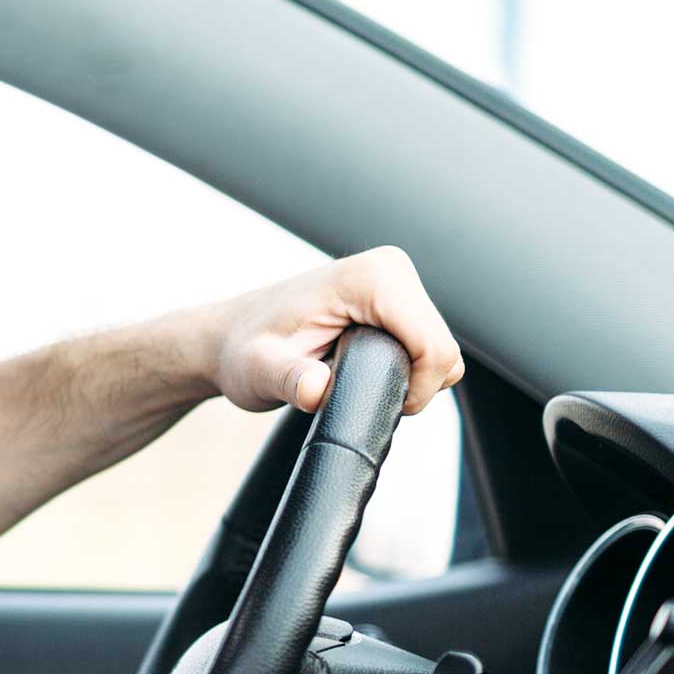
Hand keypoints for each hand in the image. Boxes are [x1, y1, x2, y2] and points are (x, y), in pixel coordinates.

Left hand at [202, 246, 463, 415]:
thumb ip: (288, 380)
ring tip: (350, 376)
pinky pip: (428, 345)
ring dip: (407, 377)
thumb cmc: (243, 351)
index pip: (433, 346)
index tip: (374, 405)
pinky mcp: (398, 297)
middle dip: (410, 384)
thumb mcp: (258, 372)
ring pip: (440, 350)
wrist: (230, 337)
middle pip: (442, 349)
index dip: (415, 389)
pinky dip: (406, 368)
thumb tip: (316, 388)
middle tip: (351, 390)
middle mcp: (390, 268)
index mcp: (370, 278)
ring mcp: (397, 280)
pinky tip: (362, 366)